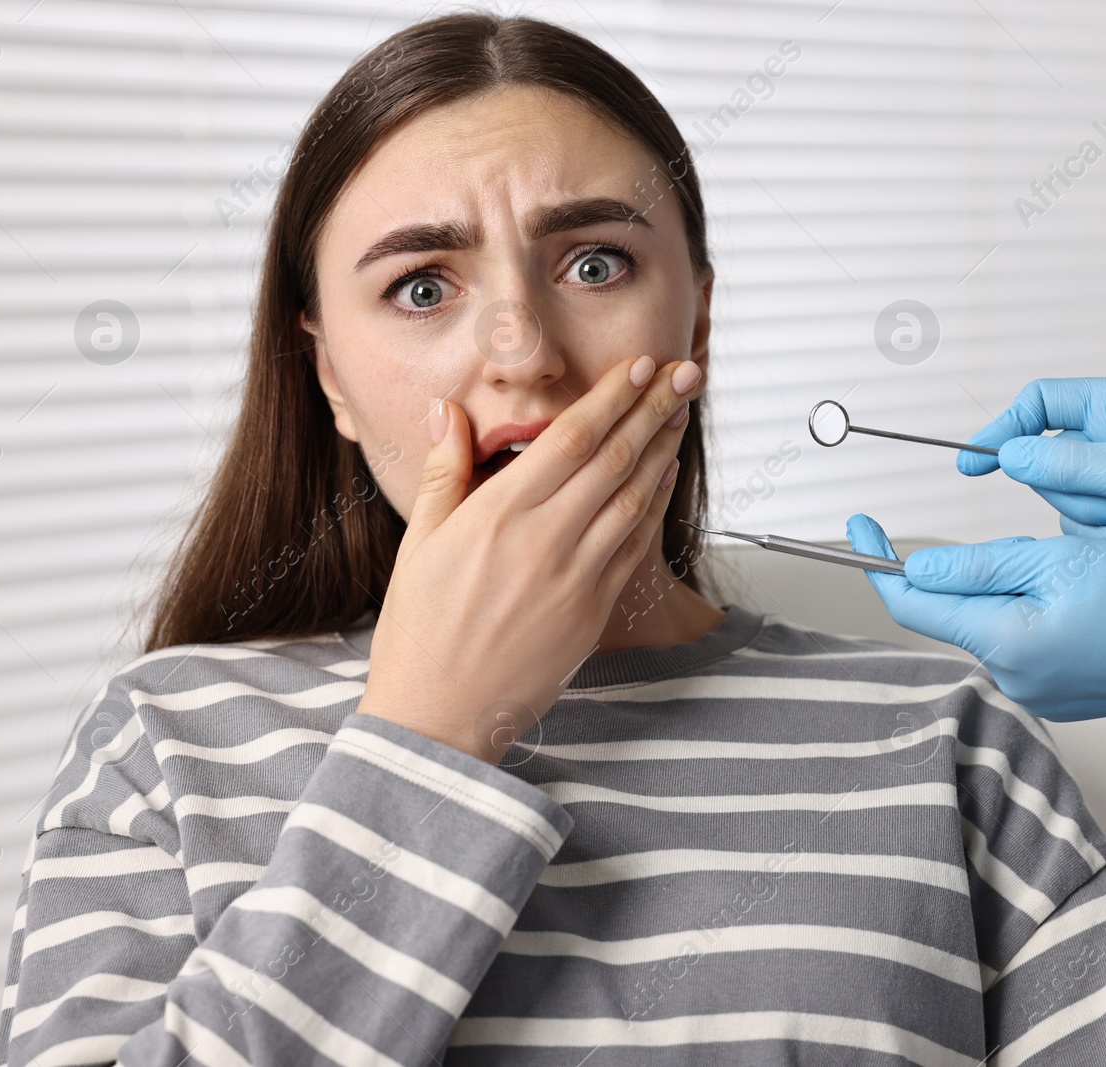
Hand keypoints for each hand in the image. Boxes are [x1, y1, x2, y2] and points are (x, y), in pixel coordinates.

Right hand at [357, 355, 702, 763]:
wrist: (441, 714)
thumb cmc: (421, 630)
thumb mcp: (420, 542)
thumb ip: (444, 471)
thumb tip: (449, 411)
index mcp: (499, 513)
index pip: (571, 436)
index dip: (613, 396)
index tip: (641, 365)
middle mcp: (546, 538)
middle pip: (616, 457)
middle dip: (655, 408)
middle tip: (685, 374)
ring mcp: (577, 576)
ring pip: (635, 497)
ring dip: (665, 450)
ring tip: (683, 414)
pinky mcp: (594, 610)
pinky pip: (636, 546)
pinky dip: (656, 506)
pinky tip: (667, 478)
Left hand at [845, 515, 1105, 784]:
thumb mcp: (1060, 560)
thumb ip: (979, 565)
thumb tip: (913, 568)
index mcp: (1005, 642)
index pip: (911, 604)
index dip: (877, 560)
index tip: (858, 523)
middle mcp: (1012, 679)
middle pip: (951, 615)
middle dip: (955, 572)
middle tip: (987, 535)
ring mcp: (1036, 693)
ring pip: (988, 626)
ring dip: (999, 590)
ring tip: (1058, 565)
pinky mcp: (1060, 695)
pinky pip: (1021, 645)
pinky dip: (1027, 613)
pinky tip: (1073, 596)